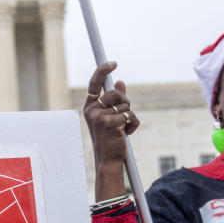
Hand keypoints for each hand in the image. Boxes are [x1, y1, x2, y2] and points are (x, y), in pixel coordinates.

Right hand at [84, 62, 138, 198]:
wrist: (108, 159)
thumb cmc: (109, 138)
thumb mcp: (110, 117)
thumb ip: (115, 99)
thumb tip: (119, 82)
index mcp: (90, 107)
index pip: (94, 83)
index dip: (103, 70)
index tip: (113, 63)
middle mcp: (91, 110)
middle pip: (116, 94)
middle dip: (125, 103)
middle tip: (122, 118)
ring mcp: (99, 117)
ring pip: (125, 105)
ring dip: (130, 117)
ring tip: (122, 129)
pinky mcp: (109, 124)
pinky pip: (130, 116)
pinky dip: (133, 124)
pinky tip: (126, 134)